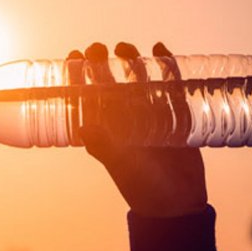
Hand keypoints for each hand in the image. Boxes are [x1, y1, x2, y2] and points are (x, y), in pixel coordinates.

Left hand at [68, 42, 206, 217]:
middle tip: (97, 48)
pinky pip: (170, 84)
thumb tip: (84, 127)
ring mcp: (149, 113)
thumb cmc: (142, 186)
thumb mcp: (121, 165)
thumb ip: (105, 146)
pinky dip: (166, 65)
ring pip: (137, 78)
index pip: (86, 95)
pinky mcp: (175, 113)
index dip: (77, 74)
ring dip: (130, 60)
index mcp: (105, 128)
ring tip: (124, 48)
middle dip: (101, 62)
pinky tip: (160, 49)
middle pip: (110, 81)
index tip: (73, 56)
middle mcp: (124, 117)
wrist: (178, 202)